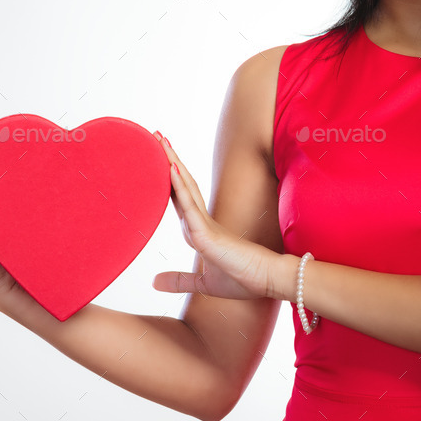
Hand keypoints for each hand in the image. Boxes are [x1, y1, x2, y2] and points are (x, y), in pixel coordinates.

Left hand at [151, 132, 293, 300]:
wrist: (265, 283)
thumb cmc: (241, 280)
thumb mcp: (202, 284)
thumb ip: (179, 280)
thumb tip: (154, 282)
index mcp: (198, 230)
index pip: (178, 198)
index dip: (167, 178)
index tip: (155, 158)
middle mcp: (200, 222)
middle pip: (181, 184)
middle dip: (168, 160)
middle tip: (155, 136)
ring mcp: (205, 225)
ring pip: (184, 188)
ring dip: (171, 163)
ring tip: (159, 140)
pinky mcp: (208, 234)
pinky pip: (190, 208)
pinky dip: (179, 188)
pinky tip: (171, 170)